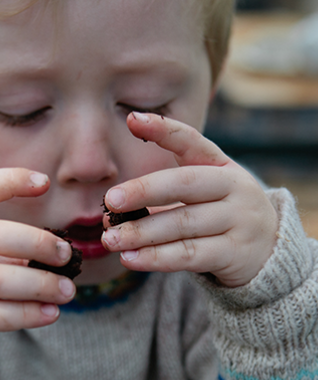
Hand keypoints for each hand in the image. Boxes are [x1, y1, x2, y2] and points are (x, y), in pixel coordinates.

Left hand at [101, 112, 277, 287]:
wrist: (270, 251)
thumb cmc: (220, 215)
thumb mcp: (203, 194)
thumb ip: (163, 195)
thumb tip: (112, 210)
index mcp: (221, 166)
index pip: (191, 141)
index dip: (163, 130)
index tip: (132, 120)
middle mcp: (234, 187)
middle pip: (184, 184)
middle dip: (143, 191)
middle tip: (111, 200)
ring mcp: (239, 220)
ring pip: (182, 224)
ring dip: (141, 232)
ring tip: (110, 239)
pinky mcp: (235, 253)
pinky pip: (189, 255)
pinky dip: (156, 258)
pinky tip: (130, 259)